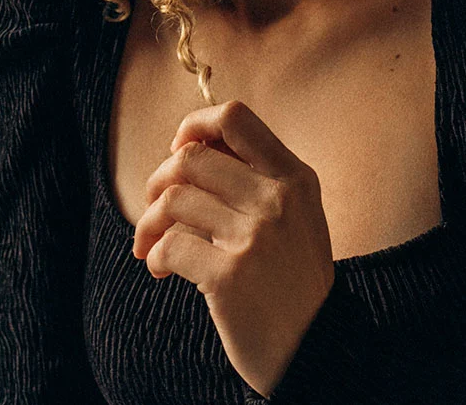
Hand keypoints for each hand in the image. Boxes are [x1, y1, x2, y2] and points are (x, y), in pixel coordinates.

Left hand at [132, 99, 335, 397]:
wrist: (316, 348)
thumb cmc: (294, 278)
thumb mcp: (296, 214)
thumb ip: (256, 177)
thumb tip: (190, 146)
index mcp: (294, 176)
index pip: (235, 117)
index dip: (195, 124)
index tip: (180, 149)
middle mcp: (277, 199)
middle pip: (192, 157)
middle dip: (159, 179)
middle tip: (155, 206)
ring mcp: (254, 236)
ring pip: (173, 198)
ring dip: (149, 220)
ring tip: (151, 242)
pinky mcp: (229, 276)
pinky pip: (170, 244)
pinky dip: (155, 253)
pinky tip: (162, 268)